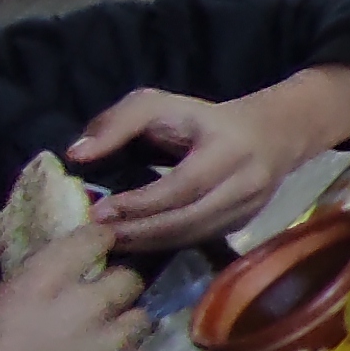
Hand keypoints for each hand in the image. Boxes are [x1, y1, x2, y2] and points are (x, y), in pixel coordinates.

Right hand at [0, 225, 142, 350]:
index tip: (99, 247)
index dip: (99, 243)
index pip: (92, 240)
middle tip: (98, 304)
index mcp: (41, 283)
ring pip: (140, 319)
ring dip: (123, 326)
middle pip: (127, 280)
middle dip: (114, 290)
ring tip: (102, 341)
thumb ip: (29, 285)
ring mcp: (109, 344)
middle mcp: (83, 306)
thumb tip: (52, 273)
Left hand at [71, 64, 349, 251]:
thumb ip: (117, 123)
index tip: (99, 211)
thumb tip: (77, 155)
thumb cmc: (204, 119)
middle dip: (139, 231)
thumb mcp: (160, 105)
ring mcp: (248, 210)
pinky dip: (164, 245)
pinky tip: (136, 242)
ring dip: (148, 244)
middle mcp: (245, 184)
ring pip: (193, 236)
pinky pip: (199, 241)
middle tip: (97, 235)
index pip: (182, 186)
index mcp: (228, 150)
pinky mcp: (242, 225)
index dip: (140, 203)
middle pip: (187, 219)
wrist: (272, 134)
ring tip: (110, 242)